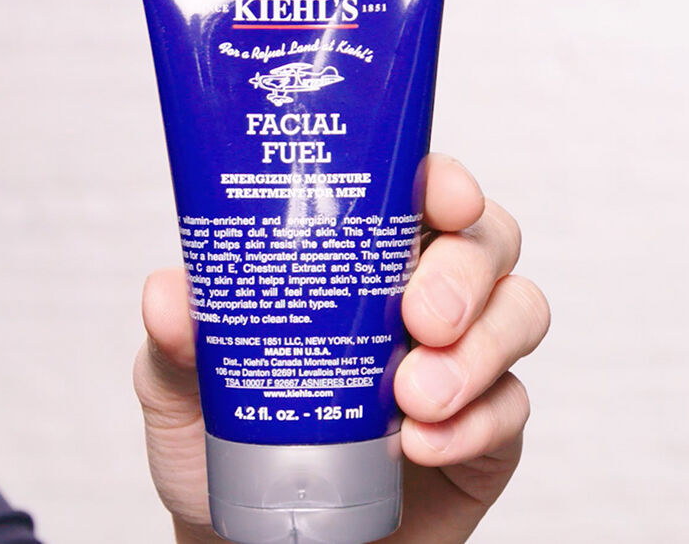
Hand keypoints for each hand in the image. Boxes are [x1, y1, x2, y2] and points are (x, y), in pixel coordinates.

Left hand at [134, 154, 549, 542]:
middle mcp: (421, 296)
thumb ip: (176, 346)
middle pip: (487, 242)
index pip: (419, 192)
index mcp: (359, 260)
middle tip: (421, 318)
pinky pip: (513, 407)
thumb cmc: (231, 449)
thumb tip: (167, 296)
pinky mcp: (487, 431)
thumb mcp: (184, 393)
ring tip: (416, 398)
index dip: (444, 180)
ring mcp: (464, 361)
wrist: (266, 543)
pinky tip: (424, 445)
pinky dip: (477, 422)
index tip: (441, 198)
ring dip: (479, 350)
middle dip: (465, 271)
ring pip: (520, 312)